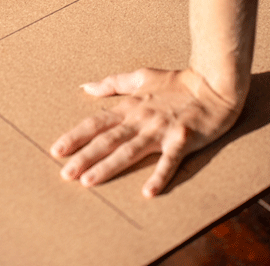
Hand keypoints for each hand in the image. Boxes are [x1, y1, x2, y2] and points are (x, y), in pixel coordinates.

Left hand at [50, 68, 241, 197]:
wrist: (213, 84)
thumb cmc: (176, 82)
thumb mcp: (140, 77)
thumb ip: (112, 83)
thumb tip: (86, 86)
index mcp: (130, 107)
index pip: (96, 123)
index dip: (75, 136)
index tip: (56, 150)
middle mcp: (141, 119)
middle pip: (107, 140)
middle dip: (84, 156)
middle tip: (65, 173)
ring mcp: (161, 130)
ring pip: (130, 151)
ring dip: (109, 166)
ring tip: (89, 181)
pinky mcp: (183, 139)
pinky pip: (170, 160)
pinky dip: (160, 175)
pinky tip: (148, 192)